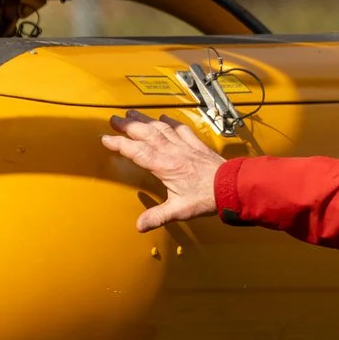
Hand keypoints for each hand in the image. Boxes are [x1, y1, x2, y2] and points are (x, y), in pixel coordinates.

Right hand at [101, 111, 224, 230]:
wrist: (232, 185)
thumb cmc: (206, 198)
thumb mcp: (179, 210)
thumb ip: (158, 216)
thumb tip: (140, 225)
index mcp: (165, 166)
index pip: (136, 152)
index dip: (119, 145)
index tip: (105, 139)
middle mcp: (172, 152)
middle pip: (146, 134)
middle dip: (128, 126)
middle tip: (114, 119)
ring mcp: (185, 146)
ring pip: (161, 128)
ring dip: (145, 120)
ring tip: (132, 114)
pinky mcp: (196, 145)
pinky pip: (181, 128)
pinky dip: (171, 121)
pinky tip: (164, 117)